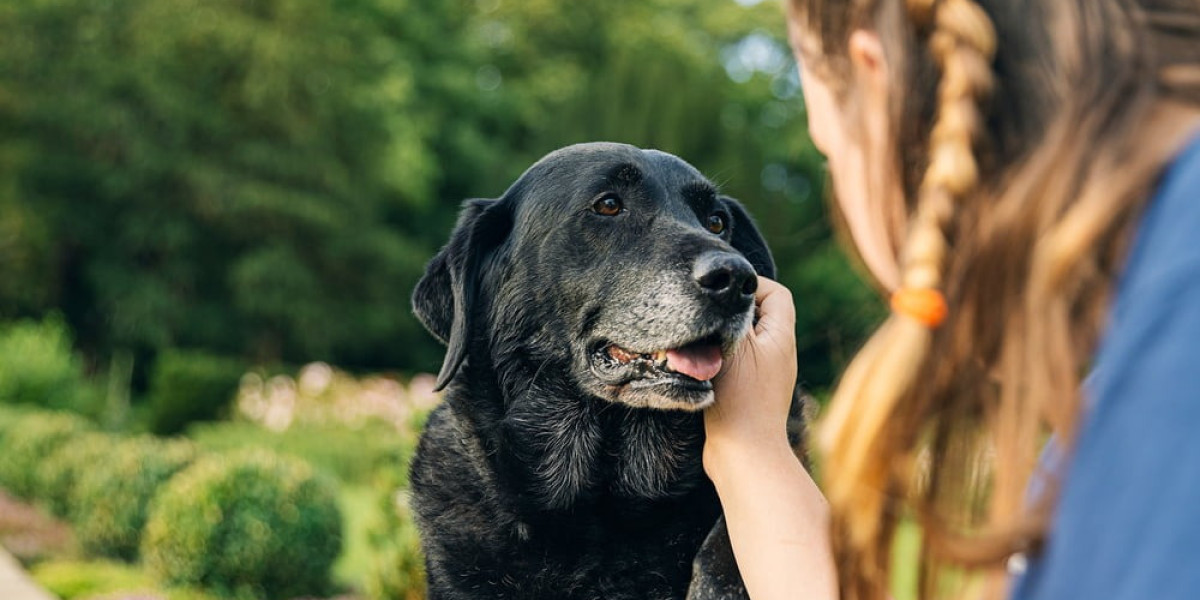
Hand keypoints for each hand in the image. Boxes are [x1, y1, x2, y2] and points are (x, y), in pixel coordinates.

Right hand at [705, 276, 798, 476]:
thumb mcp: (735, 345)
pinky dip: (720, 359)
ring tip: (701, 342)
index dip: (751, 285)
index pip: (776, 293)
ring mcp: (766, 374)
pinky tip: (700, 366)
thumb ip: (733, 314)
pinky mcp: (751, 393)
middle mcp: (779, 353)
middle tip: (707, 315)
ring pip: (745, 339)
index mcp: (781, 336)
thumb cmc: (740, 398)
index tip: (722, 293)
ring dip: (722, 336)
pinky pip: (737, 363)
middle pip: (759, 315)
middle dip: (732, 311)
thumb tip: (727, 292)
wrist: (744, 455)